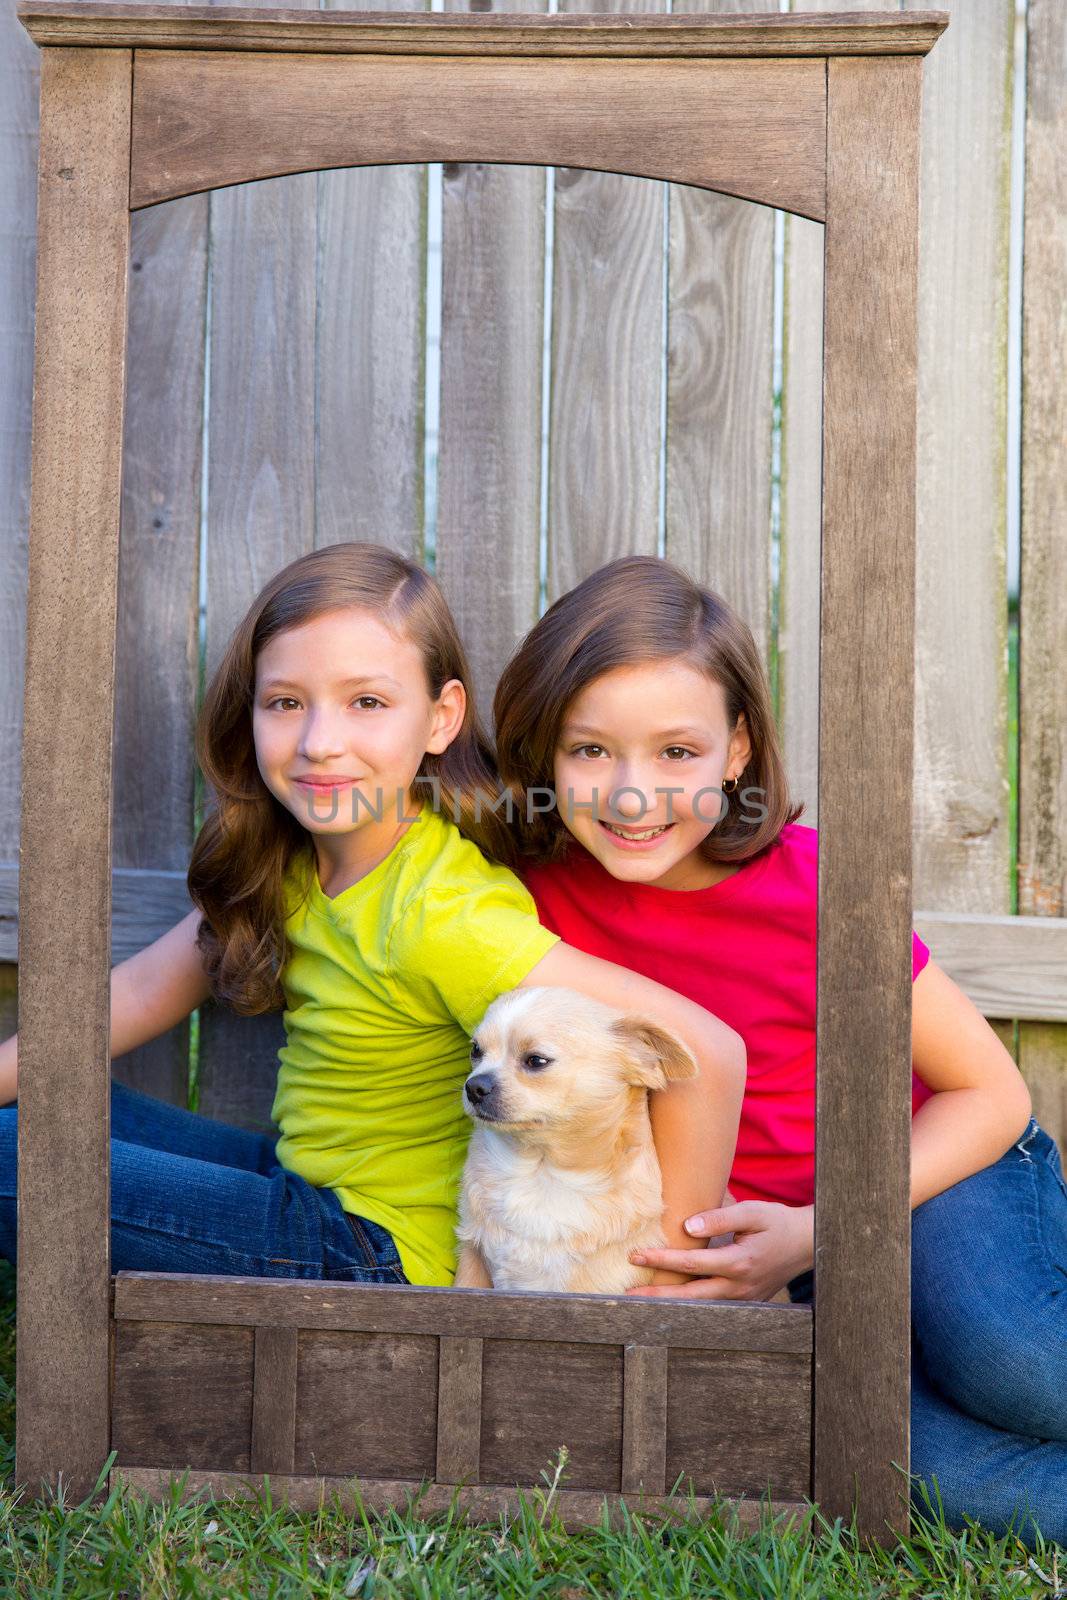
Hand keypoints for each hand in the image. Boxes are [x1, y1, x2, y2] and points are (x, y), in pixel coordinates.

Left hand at [626, 1201, 814, 1300]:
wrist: (807, 1244)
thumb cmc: (777, 1223)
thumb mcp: (753, 1212)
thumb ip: (720, 1218)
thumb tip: (687, 1226)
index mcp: (739, 1262)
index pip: (691, 1263)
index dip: (662, 1258)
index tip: (635, 1256)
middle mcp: (739, 1287)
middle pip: (691, 1296)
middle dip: (658, 1295)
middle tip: (627, 1296)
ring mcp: (743, 1299)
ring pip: (701, 1307)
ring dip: (672, 1305)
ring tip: (643, 1302)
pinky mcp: (746, 1303)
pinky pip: (714, 1307)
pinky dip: (692, 1306)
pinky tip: (673, 1301)